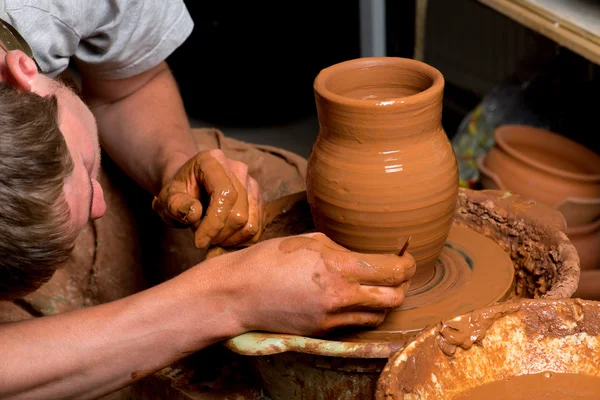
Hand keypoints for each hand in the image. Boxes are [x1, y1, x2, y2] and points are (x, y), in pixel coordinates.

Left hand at [152, 149, 264, 247]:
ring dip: (229, 240)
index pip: (225, 194)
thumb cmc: (178, 193)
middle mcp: (238, 169)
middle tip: (201, 237)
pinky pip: (257, 230)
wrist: (189, 187)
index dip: (214, 223)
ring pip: (250, 225)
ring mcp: (252, 183)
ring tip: (211, 236)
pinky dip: (240, 242)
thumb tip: (195, 213)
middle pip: (239, 214)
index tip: (199, 242)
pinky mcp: (258, 199)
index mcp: (213, 161)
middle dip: (218, 235)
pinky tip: (223, 238)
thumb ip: (176, 205)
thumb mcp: (167, 199)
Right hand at [209, 232, 415, 335]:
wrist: (238, 293)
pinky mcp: (322, 332)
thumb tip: (364, 258)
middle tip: (398, 272)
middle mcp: (340, 296)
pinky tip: (351, 298)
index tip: (407, 257)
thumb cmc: (268, 259)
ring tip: (376, 286)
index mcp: (338, 266)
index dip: (407, 263)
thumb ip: (342, 251)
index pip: (392, 270)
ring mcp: (331, 318)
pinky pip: (354, 322)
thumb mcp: (309, 240)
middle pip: (394, 297)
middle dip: (402, 284)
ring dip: (383, 300)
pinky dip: (361, 311)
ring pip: (378, 314)